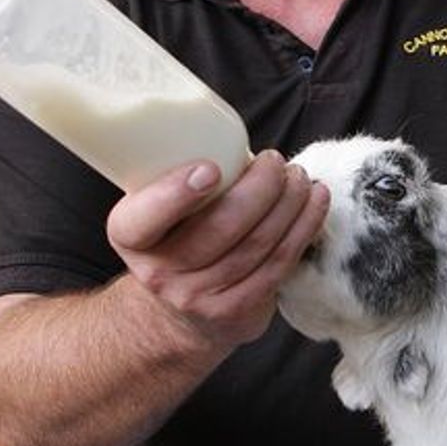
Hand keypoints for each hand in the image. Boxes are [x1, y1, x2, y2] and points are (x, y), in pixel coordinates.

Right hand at [106, 149, 329, 352]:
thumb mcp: (159, 207)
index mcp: (130, 236)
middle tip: (275, 160)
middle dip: (261, 187)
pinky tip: (316, 200)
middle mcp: (159, 273)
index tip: (211, 169)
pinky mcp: (237, 311)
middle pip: (220, 227)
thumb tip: (233, 134)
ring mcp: (198, 298)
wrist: (179, 309)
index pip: (144, 218)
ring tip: (299, 177)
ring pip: (257, 243)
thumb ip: (182, 175)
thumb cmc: (179, 235)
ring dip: (289, 202)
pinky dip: (305, 227)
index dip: (175, 195)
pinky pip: (279, 263)